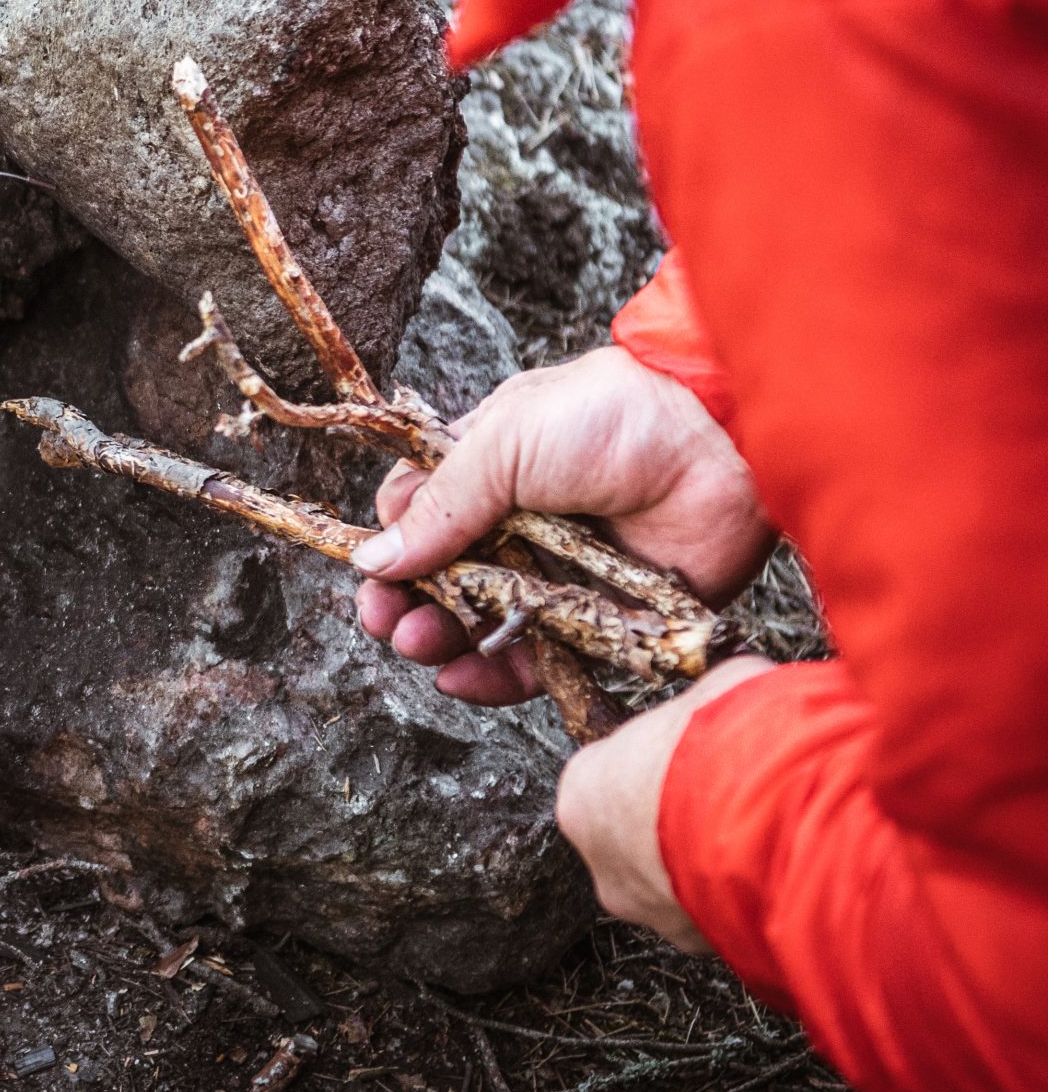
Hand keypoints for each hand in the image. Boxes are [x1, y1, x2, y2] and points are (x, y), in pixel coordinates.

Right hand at [352, 346, 775, 702]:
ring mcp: (559, 573)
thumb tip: (372, 559)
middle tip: (389, 622)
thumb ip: (439, 509)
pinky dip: (495, 675)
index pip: (419, 517)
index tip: (373, 575)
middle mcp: (518, 525)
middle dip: (407, 603)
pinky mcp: (602, 617)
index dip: (391, 549)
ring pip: (482, 623)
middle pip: (442, 579)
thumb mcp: (504, 444)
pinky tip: (460, 675)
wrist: (718, 441)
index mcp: (488, 469)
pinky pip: (539, 659)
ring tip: (420, 644)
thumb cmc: (611, 416)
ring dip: (441, 639)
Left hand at [556, 656, 773, 947]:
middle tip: (738, 800)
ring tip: (772, 835)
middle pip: (641, 839)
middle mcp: (600, 862)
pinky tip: (785, 870)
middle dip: (685, 823)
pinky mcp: (698, 944)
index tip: (698, 757)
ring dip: (719, 864)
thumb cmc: (726, 741)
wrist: (772, 816)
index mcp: (582, 793)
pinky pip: (723, 917)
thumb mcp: (720, 686)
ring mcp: (648, 910)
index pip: (609, 778)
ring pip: (681, 886)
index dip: (659, 765)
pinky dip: (749, 897)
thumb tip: (736, 693)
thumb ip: (713, 698)